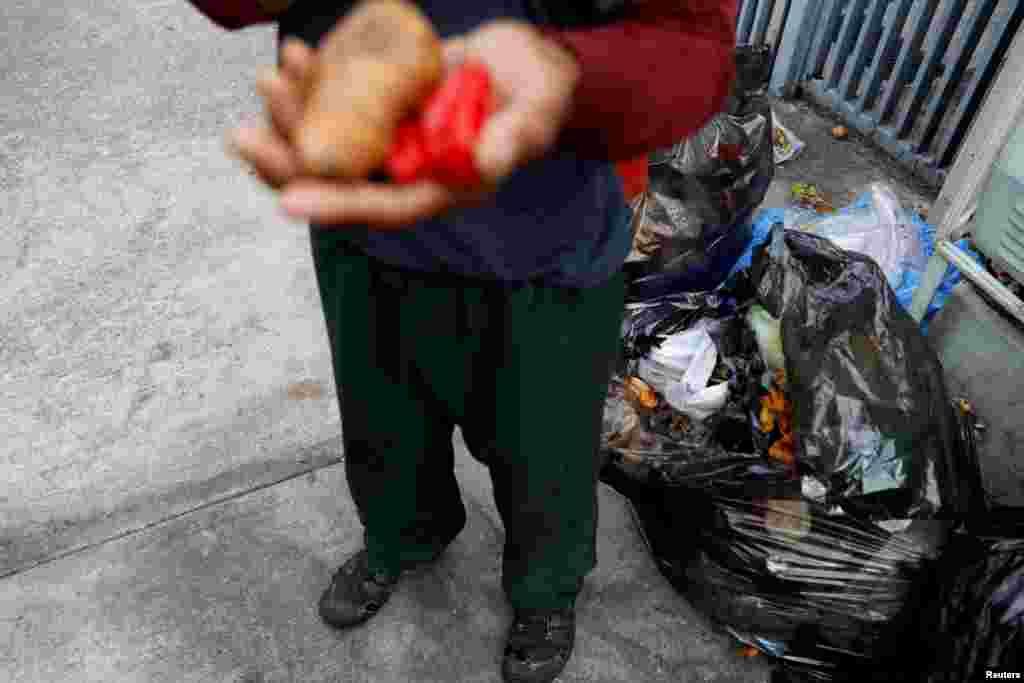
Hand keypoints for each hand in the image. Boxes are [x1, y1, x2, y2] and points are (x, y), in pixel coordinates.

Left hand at [227, 22, 579, 227]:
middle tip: (242, 138)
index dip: (338, 205)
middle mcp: (404, 169)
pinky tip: (294, 56)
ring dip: (289, 118)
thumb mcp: (537, 113)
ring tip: (267, 80)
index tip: (290, 200)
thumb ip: (515, 137)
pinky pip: (336, 101)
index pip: (383, 205)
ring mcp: (387, 137)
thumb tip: (483, 163)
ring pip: (326, 142)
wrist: (526, 64)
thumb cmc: (538, 93)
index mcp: (438, 186)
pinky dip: (312, 83)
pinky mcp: (379, 104)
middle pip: (337, 180)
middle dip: (288, 163)